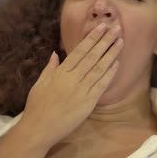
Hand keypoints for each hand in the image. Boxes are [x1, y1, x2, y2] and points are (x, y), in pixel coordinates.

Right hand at [17, 23, 122, 148]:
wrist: (38, 130)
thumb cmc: (36, 107)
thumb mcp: (39, 84)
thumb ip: (49, 68)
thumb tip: (55, 53)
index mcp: (60, 72)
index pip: (80, 50)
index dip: (92, 38)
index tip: (101, 27)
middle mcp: (72, 78)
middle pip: (92, 56)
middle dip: (105, 41)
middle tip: (116, 28)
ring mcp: (81, 90)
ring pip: (99, 68)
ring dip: (111, 54)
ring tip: (120, 42)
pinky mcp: (88, 103)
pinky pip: (101, 85)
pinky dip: (109, 74)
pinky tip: (117, 64)